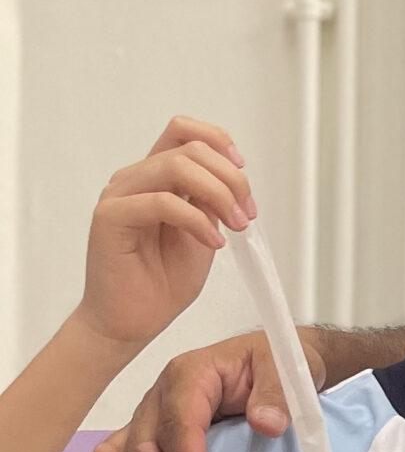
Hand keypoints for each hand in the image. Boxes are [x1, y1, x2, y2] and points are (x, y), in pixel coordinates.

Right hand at [71, 322, 324, 451]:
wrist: (278, 368)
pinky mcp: (150, 438)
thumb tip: (266, 424)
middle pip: (145, 446)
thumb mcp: (288, 368)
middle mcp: (160, 397)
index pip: (178, 421)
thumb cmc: (279, 366)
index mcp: (190, 374)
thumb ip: (277, 393)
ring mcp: (150, 418)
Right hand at [76, 118, 254, 359]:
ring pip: (176, 166)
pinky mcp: (110, 217)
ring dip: (218, 194)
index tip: (243, 170)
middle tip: (247, 213)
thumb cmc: (163, 279)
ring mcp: (119, 195)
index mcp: (155, 176)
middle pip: (188, 148)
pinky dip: (196, 220)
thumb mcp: (204, 230)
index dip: (219, 141)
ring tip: (234, 225)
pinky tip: (212, 242)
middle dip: (230, 178)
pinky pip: (161, 201)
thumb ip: (212, 199)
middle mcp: (135, 179)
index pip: (183, 131)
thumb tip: (233, 176)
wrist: (134, 320)